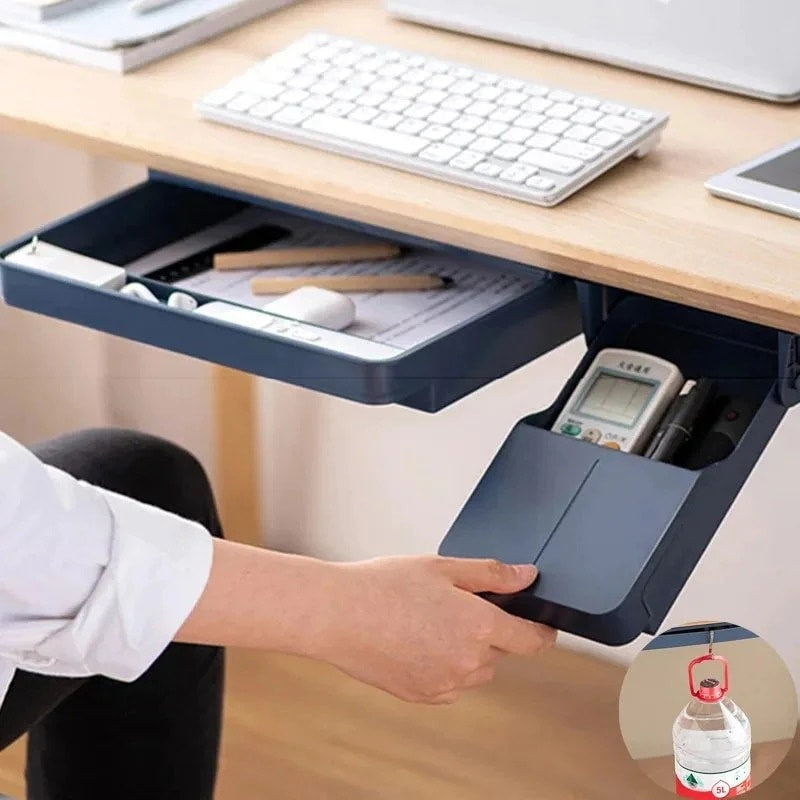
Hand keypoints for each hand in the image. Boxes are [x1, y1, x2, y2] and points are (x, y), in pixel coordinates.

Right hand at [316, 555, 555, 704]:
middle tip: (455, 604)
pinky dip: (444, 666)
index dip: (542, 630)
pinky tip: (416, 641)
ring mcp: (445, 683)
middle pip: (499, 651)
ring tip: (429, 621)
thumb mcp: (442, 567)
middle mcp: (468, 662)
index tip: (542, 625)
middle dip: (489, 630)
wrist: (336, 614)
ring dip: (467, 651)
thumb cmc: (383, 585)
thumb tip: (526, 576)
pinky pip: (449, 684)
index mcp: (479, 626)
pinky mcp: (422, 695)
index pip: (531, 639)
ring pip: (475, 671)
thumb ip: (491, 574)